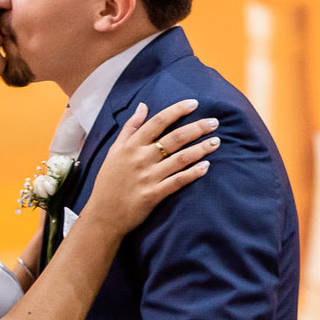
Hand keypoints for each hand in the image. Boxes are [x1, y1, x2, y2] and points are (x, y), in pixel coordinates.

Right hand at [88, 98, 218, 234]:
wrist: (103, 216)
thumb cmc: (108, 182)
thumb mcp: (114, 151)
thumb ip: (130, 128)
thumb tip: (143, 106)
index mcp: (131, 146)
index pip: (158, 122)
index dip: (177, 111)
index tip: (194, 103)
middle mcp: (141, 159)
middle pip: (174, 138)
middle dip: (197, 128)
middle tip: (214, 122)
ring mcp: (148, 177)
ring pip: (180, 159)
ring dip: (201, 149)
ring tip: (216, 142)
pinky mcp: (153, 195)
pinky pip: (178, 181)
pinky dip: (193, 173)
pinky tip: (206, 166)